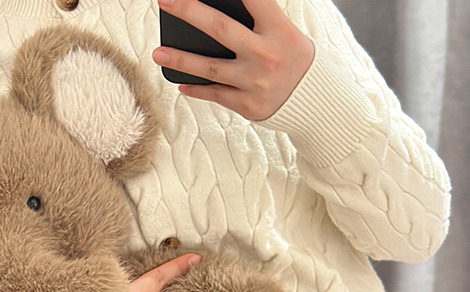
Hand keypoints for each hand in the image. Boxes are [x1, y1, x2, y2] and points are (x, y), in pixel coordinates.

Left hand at [152, 0, 314, 119]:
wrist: (311, 100)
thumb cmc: (292, 58)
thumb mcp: (284, 32)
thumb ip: (257, 21)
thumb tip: (214, 11)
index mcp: (279, 29)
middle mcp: (265, 54)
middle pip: (220, 28)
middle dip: (189, 11)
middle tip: (165, 0)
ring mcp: (254, 81)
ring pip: (210, 68)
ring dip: (181, 59)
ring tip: (158, 52)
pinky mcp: (247, 104)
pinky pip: (215, 94)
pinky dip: (196, 88)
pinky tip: (180, 82)